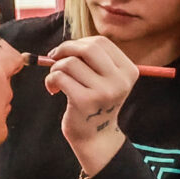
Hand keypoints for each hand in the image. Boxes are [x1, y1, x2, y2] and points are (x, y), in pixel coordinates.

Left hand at [45, 36, 136, 175]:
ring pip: (70, 63)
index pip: (101, 42)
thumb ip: (93, 60)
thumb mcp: (105, 79)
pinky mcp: (85, 101)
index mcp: (128, 71)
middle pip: (88, 48)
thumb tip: (65, 46)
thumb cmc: (95, 102)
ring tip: (56, 80)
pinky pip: (60, 77)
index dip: (79, 43)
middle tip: (55, 59)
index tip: (67, 53)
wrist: (95, 136)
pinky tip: (53, 89)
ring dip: (55, 68)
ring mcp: (104, 91)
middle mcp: (120, 80)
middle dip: (66, 49)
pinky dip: (50, 80)